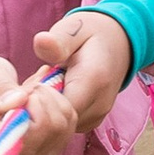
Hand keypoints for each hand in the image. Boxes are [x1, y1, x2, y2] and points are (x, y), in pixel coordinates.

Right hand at [0, 53, 82, 154]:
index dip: (33, 104)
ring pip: (64, 124)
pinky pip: (70, 121)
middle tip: (23, 89)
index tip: (20, 90)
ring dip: (51, 99)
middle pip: (53, 127)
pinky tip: (39, 100)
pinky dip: (58, 102)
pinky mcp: (51, 149)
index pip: (31, 132)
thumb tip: (20, 100)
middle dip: (42, 96)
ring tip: (29, 94)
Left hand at [30, 7, 137, 143]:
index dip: (37, 98)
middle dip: (39, 104)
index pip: (56, 108)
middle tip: (40, 77)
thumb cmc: (90, 34)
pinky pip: (65, 125)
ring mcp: (97, 117)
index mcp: (94, 81)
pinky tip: (55, 92)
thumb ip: (58, 40)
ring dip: (46, 108)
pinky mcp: (91, 122)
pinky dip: (54, 112)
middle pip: (56, 120)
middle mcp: (99, 105)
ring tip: (49, 82)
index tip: (35, 78)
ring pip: (59, 125)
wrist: (118, 43)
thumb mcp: (73, 29)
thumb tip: (40, 41)